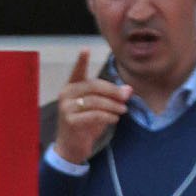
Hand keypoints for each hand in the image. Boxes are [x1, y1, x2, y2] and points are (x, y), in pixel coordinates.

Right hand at [53, 48, 130, 165]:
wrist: (71, 147)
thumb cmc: (85, 124)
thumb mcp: (100, 108)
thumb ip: (113, 97)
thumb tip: (129, 89)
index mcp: (71, 87)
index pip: (77, 71)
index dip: (81, 61)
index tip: (85, 49)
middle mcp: (66, 95)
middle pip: (93, 86)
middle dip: (113, 91)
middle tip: (126, 96)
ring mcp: (66, 108)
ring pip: (95, 101)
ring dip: (113, 105)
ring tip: (123, 110)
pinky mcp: (70, 121)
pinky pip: (94, 115)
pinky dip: (107, 116)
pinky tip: (115, 119)